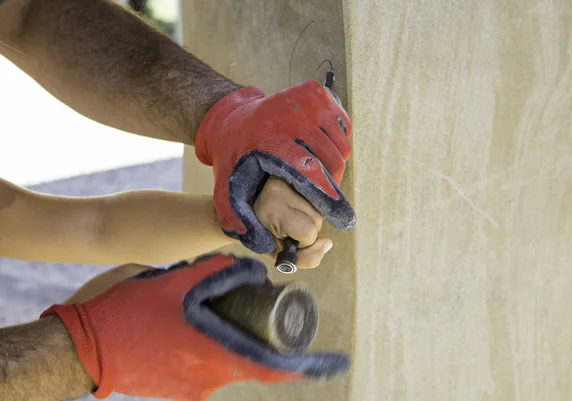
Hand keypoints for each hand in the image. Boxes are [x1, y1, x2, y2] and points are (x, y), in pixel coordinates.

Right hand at [42, 254, 348, 399]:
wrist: (80, 348)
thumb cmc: (126, 314)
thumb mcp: (174, 282)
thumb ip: (216, 270)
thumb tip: (249, 267)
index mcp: (212, 355)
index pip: (273, 367)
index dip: (308, 366)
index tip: (334, 362)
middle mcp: (206, 380)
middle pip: (251, 361)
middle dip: (266, 339)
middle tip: (270, 313)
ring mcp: (189, 389)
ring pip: (228, 363)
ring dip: (236, 341)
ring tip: (229, 314)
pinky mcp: (175, 389)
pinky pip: (206, 368)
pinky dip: (214, 348)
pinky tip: (199, 327)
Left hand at [195, 80, 354, 253]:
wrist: (233, 117)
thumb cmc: (234, 159)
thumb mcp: (225, 190)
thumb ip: (237, 220)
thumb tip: (265, 247)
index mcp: (270, 141)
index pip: (310, 173)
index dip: (329, 199)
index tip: (344, 220)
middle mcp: (290, 117)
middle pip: (331, 161)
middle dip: (331, 183)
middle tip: (321, 192)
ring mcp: (306, 101)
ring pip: (340, 145)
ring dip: (335, 162)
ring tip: (317, 171)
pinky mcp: (317, 92)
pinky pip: (342, 126)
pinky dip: (337, 141)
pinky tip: (319, 148)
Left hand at [254, 176, 332, 268]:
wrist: (246, 208)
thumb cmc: (262, 234)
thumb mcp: (279, 254)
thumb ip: (305, 258)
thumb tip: (328, 243)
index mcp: (271, 210)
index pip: (307, 231)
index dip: (302, 241)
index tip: (284, 237)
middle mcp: (280, 189)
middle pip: (317, 221)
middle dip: (307, 230)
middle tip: (287, 226)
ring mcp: (288, 179)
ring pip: (319, 211)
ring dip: (309, 219)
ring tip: (290, 216)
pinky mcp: (295, 174)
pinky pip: (317, 199)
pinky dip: (310, 209)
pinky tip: (296, 207)